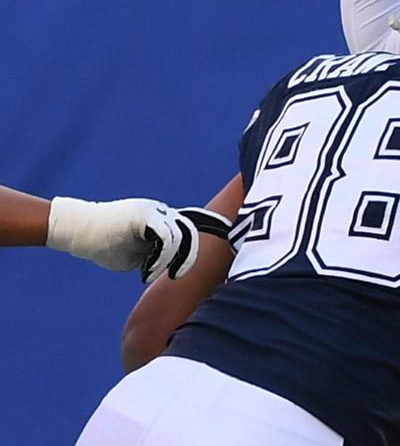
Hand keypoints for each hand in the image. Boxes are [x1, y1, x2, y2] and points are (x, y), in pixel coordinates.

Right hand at [47, 198, 230, 282]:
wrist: (78, 230)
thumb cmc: (106, 245)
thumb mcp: (139, 255)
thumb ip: (158, 258)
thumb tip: (174, 274)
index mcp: (166, 220)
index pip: (199, 221)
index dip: (216, 228)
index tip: (231, 240)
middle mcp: (165, 212)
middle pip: (195, 228)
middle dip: (193, 253)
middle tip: (177, 276)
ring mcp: (156, 211)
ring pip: (182, 235)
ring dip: (171, 262)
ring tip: (150, 275)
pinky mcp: (144, 215)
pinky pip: (167, 237)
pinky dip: (161, 258)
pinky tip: (145, 273)